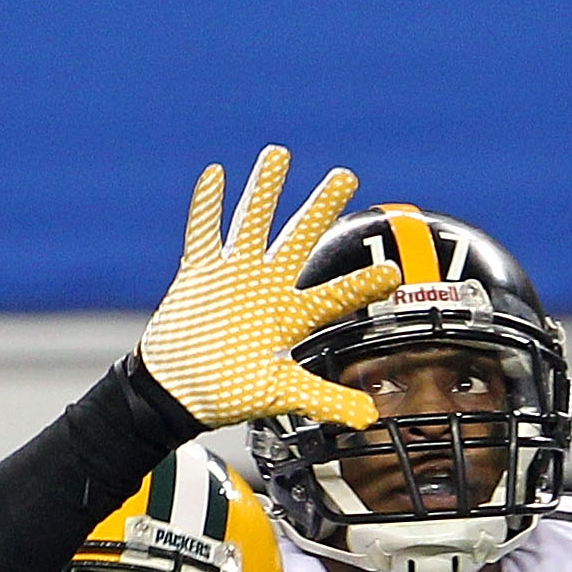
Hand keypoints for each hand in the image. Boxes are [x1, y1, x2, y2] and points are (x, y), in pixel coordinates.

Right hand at [135, 146, 399, 429]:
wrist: (177, 392)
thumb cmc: (228, 392)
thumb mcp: (280, 394)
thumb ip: (324, 399)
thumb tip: (370, 418)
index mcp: (292, 315)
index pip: (336, 293)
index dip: (364, 282)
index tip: (394, 273)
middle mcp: (268, 286)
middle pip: (300, 238)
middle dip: (322, 207)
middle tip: (346, 175)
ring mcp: (234, 275)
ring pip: (254, 221)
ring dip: (265, 188)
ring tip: (280, 153)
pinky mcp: (199, 272)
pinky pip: (203, 231)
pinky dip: (207, 204)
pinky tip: (215, 175)